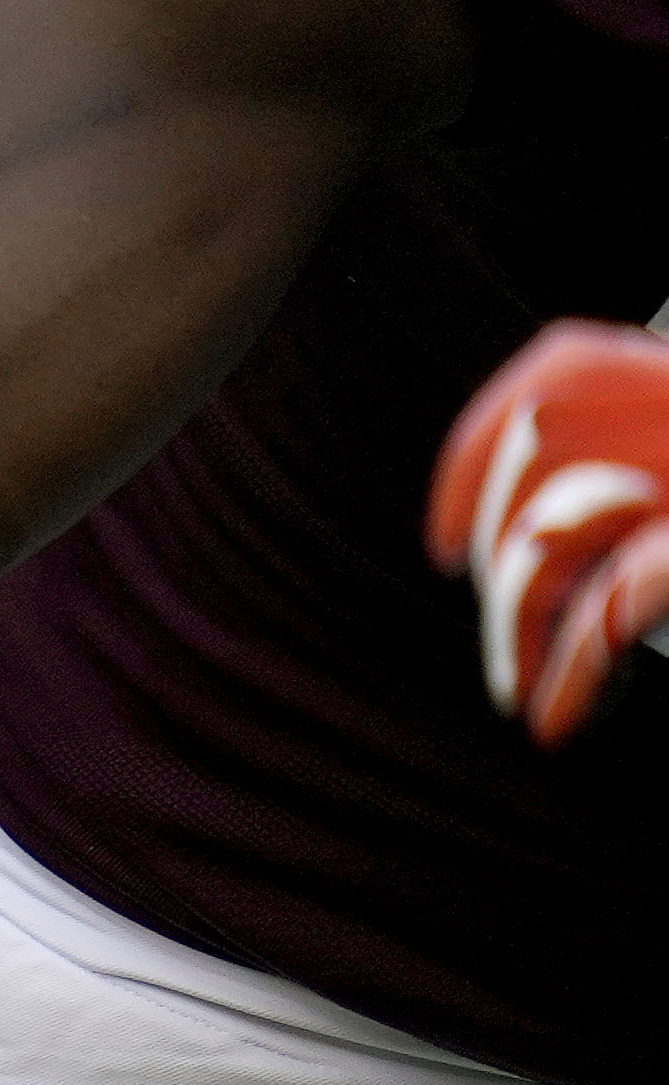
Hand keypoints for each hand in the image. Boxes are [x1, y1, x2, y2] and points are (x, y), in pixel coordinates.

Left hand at [433, 322, 668, 744]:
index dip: (479, 448)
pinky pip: (610, 609)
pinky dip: (570, 676)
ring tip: (525, 688)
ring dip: (517, 629)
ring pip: (553, 533)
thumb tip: (525, 545)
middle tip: (508, 647)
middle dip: (499, 562)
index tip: (444, 546)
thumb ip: (640, 467)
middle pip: (539, 455)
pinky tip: (555, 720)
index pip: (568, 364)